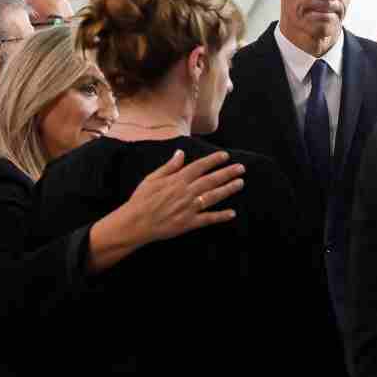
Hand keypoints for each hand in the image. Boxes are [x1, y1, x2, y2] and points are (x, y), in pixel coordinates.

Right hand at [123, 149, 245, 243]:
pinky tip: (232, 213)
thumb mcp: (152, 178)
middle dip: (227, 173)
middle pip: (211, 180)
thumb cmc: (141, 200)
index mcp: (177, 180)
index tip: (225, 156)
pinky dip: (220, 216)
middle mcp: (186, 192)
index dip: (214, 160)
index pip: (200, 167)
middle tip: (241, 168)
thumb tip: (181, 153)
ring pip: (213, 197)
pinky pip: (208, 219)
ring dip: (228, 189)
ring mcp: (189, 208)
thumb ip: (169, 166)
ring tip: (240, 183)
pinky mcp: (189, 223)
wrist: (135, 222)